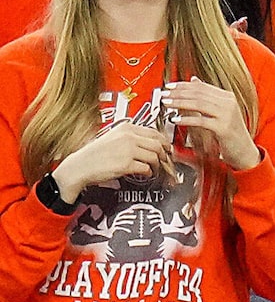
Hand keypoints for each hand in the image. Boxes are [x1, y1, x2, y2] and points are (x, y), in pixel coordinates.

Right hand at [50, 119, 176, 193]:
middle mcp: (128, 137)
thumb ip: (132, 138)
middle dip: (165, 154)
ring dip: (158, 165)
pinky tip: (145, 174)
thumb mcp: (114, 138)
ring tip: (154, 169)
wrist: (80, 166)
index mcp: (126, 128)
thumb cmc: (95, 154)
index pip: (155, 132)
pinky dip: (149, 173)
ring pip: (155, 156)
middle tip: (165, 161)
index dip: (164, 142)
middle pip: (158, 144)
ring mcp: (127, 150)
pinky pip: (146, 168)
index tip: (167, 148)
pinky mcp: (126, 164)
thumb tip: (153, 144)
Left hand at [165, 79, 260, 168]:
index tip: (169, 86)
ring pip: (199, 104)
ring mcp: (227, 115)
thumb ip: (208, 96)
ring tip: (166, 104)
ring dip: (179, 103)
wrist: (245, 151)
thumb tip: (194, 80)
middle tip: (163, 94)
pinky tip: (176, 120)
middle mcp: (228, 103)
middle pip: (198, 93)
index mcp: (227, 97)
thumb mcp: (221, 111)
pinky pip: (201, 121)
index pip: (201, 86)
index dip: (183, 85)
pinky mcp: (224, 128)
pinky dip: (187, 119)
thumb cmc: (231, 133)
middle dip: (178, 93)